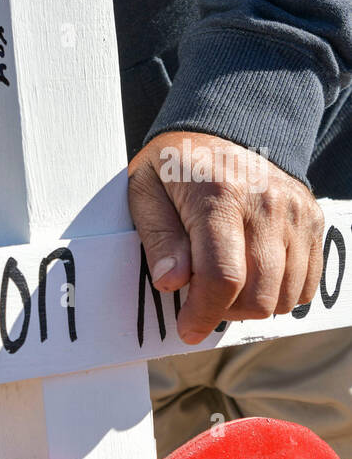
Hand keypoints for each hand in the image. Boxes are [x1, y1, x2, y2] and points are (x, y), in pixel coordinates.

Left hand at [128, 130, 323, 343]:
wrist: (222, 130)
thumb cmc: (176, 167)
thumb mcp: (145, 190)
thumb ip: (157, 237)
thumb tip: (171, 281)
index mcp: (219, 194)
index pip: (222, 276)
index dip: (204, 314)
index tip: (187, 328)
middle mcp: (266, 202)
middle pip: (259, 294)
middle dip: (226, 312)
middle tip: (203, 299)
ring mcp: (295, 211)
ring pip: (285, 296)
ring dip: (253, 304)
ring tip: (226, 282)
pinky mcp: (312, 217)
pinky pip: (307, 282)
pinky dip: (280, 292)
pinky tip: (253, 272)